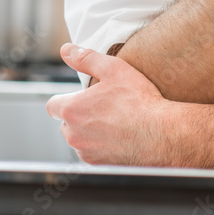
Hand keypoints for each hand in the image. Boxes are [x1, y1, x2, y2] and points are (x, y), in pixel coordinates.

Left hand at [46, 44, 170, 165]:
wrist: (161, 134)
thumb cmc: (138, 101)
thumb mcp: (113, 69)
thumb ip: (86, 58)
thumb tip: (66, 50)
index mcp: (72, 109)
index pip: (52, 105)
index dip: (65, 99)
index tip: (82, 97)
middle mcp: (73, 134)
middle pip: (66, 123)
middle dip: (79, 115)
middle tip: (104, 107)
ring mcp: (85, 151)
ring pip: (79, 139)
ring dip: (89, 131)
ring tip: (114, 122)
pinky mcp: (99, 164)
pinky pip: (92, 153)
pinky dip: (101, 145)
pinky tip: (120, 136)